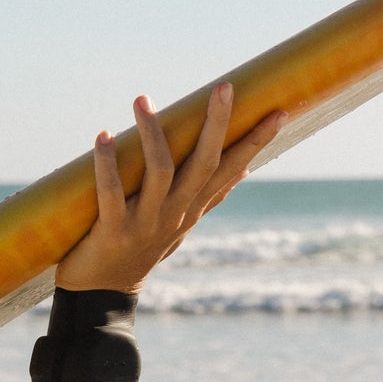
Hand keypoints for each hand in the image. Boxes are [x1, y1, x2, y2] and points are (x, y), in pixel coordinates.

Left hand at [55, 83, 284, 294]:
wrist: (102, 294)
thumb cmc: (140, 251)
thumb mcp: (181, 226)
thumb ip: (208, 198)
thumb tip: (242, 171)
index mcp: (192, 208)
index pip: (231, 169)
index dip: (256, 142)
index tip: (280, 113)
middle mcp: (176, 213)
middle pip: (204, 164)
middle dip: (217, 125)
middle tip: (224, 87)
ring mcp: (146, 223)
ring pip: (159, 171)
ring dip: (151, 133)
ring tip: (142, 100)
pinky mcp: (113, 231)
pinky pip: (111, 192)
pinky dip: (107, 163)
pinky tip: (104, 136)